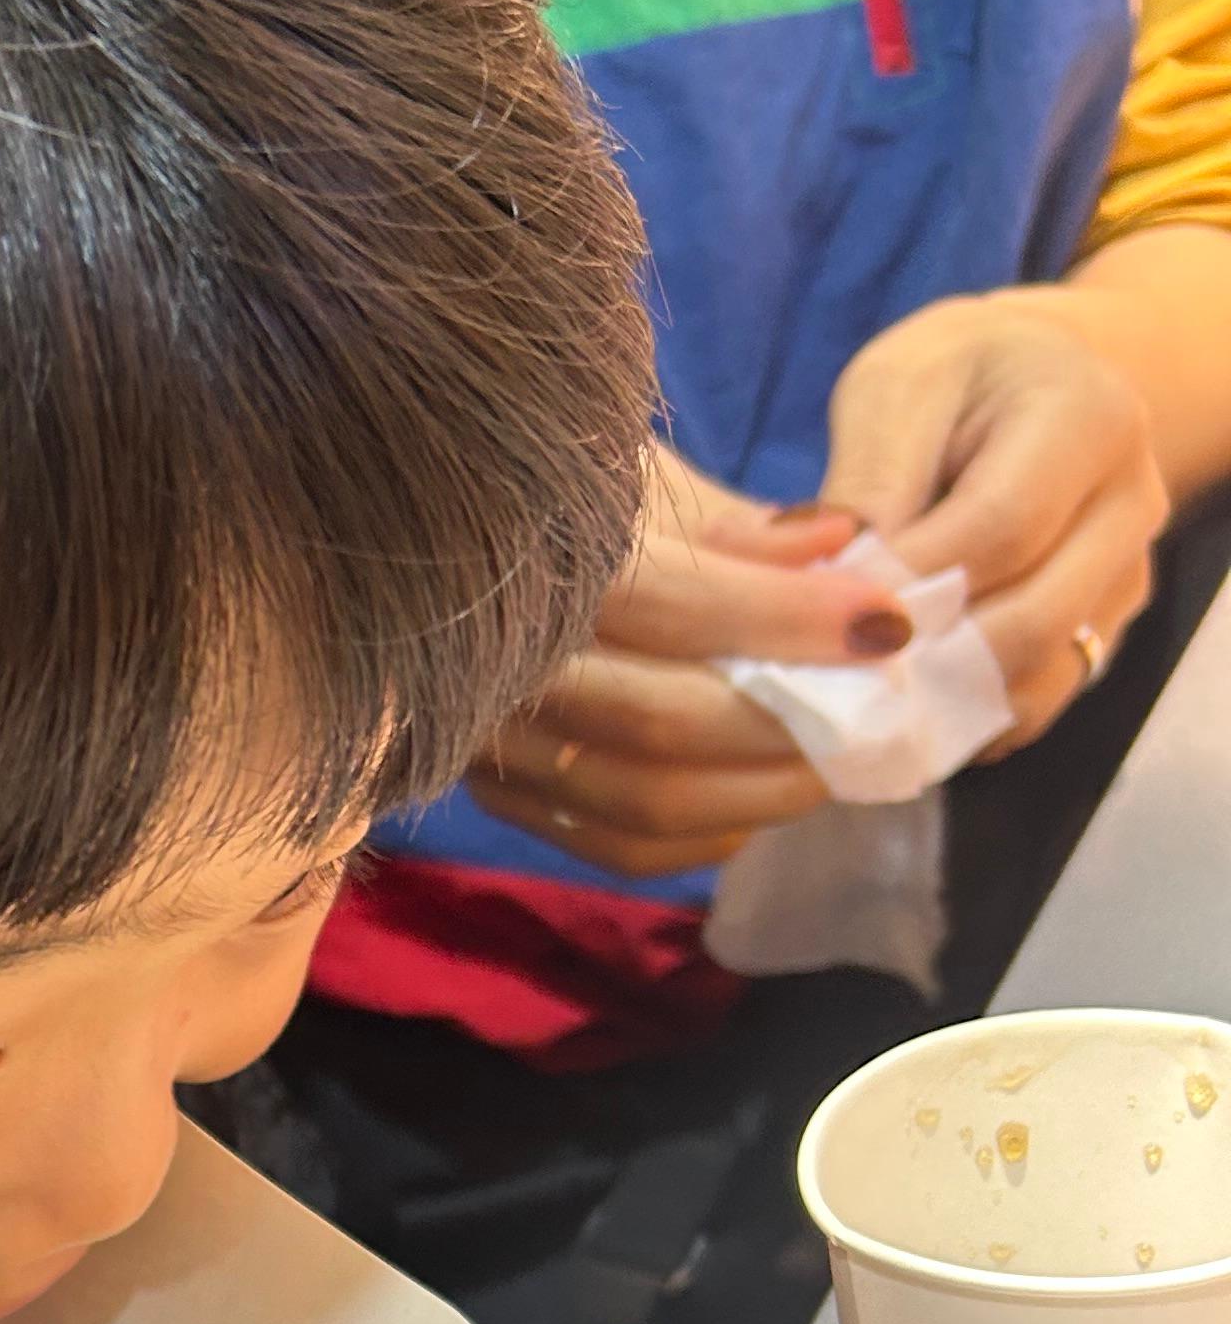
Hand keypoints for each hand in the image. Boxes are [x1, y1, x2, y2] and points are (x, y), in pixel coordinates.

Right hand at [472, 444, 877, 874]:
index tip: (890, 620)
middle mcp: (492, 663)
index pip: (672, 605)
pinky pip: (617, 845)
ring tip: (840, 754)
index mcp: (522, 557)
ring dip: (764, 789)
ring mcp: (485, 741)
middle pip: (660, 722)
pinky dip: (708, 836)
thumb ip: (739, 526)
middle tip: (881, 706)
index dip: (792, 619)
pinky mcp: (500, 792)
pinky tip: (760, 798)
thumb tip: (844, 546)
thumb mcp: (645, 478)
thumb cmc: (557, 492)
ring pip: (641, 800)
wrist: (433, 542)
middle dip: (791, 722)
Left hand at [821, 287, 1165, 750]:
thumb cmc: (949, 379)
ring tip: (845, 690)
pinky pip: (1031, 704)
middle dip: (916, 653)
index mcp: (1090, 419)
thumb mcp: (895, 390)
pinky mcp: (1098, 632)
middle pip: (1029, 621)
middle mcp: (1131, 506)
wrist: (1026, 386)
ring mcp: (1123, 579)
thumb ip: (866, 484)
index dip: (901, 581)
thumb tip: (814, 584)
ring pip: (1034, 680)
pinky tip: (888, 702)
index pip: (997, 530)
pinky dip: (956, 717)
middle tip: (820, 666)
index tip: (815, 605)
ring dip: (933, 700)